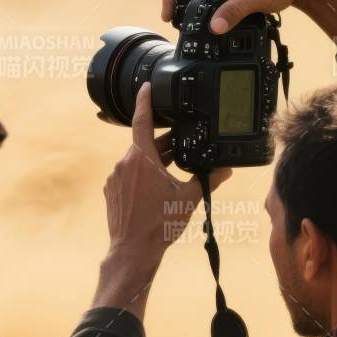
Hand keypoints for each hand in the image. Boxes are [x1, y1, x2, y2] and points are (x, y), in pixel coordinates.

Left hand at [92, 84, 231, 316]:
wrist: (133, 250)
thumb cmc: (159, 225)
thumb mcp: (188, 199)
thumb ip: (207, 180)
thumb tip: (225, 170)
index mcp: (141, 158)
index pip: (142, 120)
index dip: (145, 101)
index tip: (146, 86)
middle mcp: (124, 164)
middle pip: (145, 143)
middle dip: (164, 143)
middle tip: (183, 143)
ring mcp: (114, 178)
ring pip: (136, 160)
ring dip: (154, 161)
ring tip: (174, 171)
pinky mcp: (111, 191)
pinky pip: (128, 175)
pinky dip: (142, 175)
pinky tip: (156, 189)